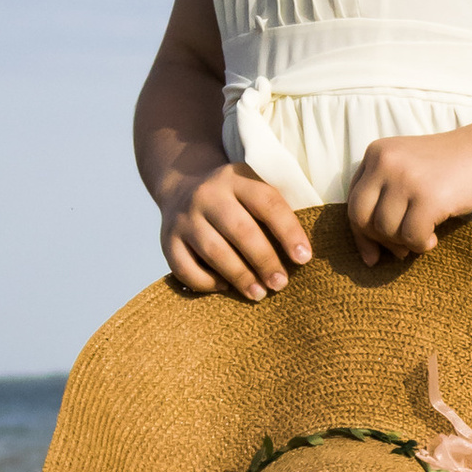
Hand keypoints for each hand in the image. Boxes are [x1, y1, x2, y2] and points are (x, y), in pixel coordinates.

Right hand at [159, 158, 313, 299]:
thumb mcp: (252, 188)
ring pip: (214, 251)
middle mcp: (207, 195)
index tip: (304, 258)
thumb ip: (273, 212)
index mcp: (236, 178)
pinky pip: (186, 268)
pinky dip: (207, 282)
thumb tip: (301, 256)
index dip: (288, 231)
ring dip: (240, 276)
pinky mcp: (167, 240)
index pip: (267, 202)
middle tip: (281, 284)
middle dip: (264, 260)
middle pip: (240, 230)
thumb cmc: (233, 198)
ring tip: (259, 293)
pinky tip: (225, 287)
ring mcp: (184, 218)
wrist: (181, 184)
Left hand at [346, 124, 471, 264]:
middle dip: (379, 241)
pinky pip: (411, 237)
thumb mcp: (410, 170)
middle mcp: (385, 162)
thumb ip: (386, 197)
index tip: (372, 254)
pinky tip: (435, 237)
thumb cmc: (454, 168)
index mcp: (377, 153)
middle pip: (361, 217)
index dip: (360, 233)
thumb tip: (369, 253)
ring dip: (405, 242)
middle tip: (400, 251)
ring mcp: (405, 179)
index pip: (353, 201)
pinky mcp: (427, 197)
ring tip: (426, 236)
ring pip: (386, 230)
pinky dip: (421, 244)